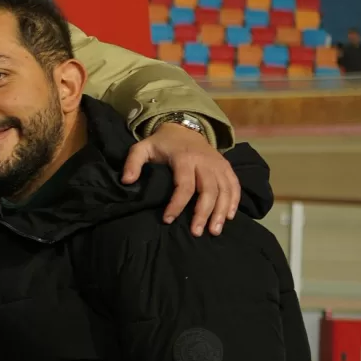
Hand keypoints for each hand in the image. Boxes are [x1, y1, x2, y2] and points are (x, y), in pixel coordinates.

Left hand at [123, 121, 239, 236]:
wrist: (183, 128)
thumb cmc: (161, 143)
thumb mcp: (142, 148)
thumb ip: (132, 163)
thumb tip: (126, 181)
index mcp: (184, 158)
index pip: (184, 185)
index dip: (177, 204)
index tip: (168, 220)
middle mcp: (205, 161)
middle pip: (208, 190)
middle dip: (203, 213)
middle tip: (196, 232)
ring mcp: (218, 164)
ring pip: (225, 190)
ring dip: (221, 211)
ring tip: (214, 231)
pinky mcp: (226, 167)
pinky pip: (234, 185)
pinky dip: (234, 201)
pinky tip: (230, 217)